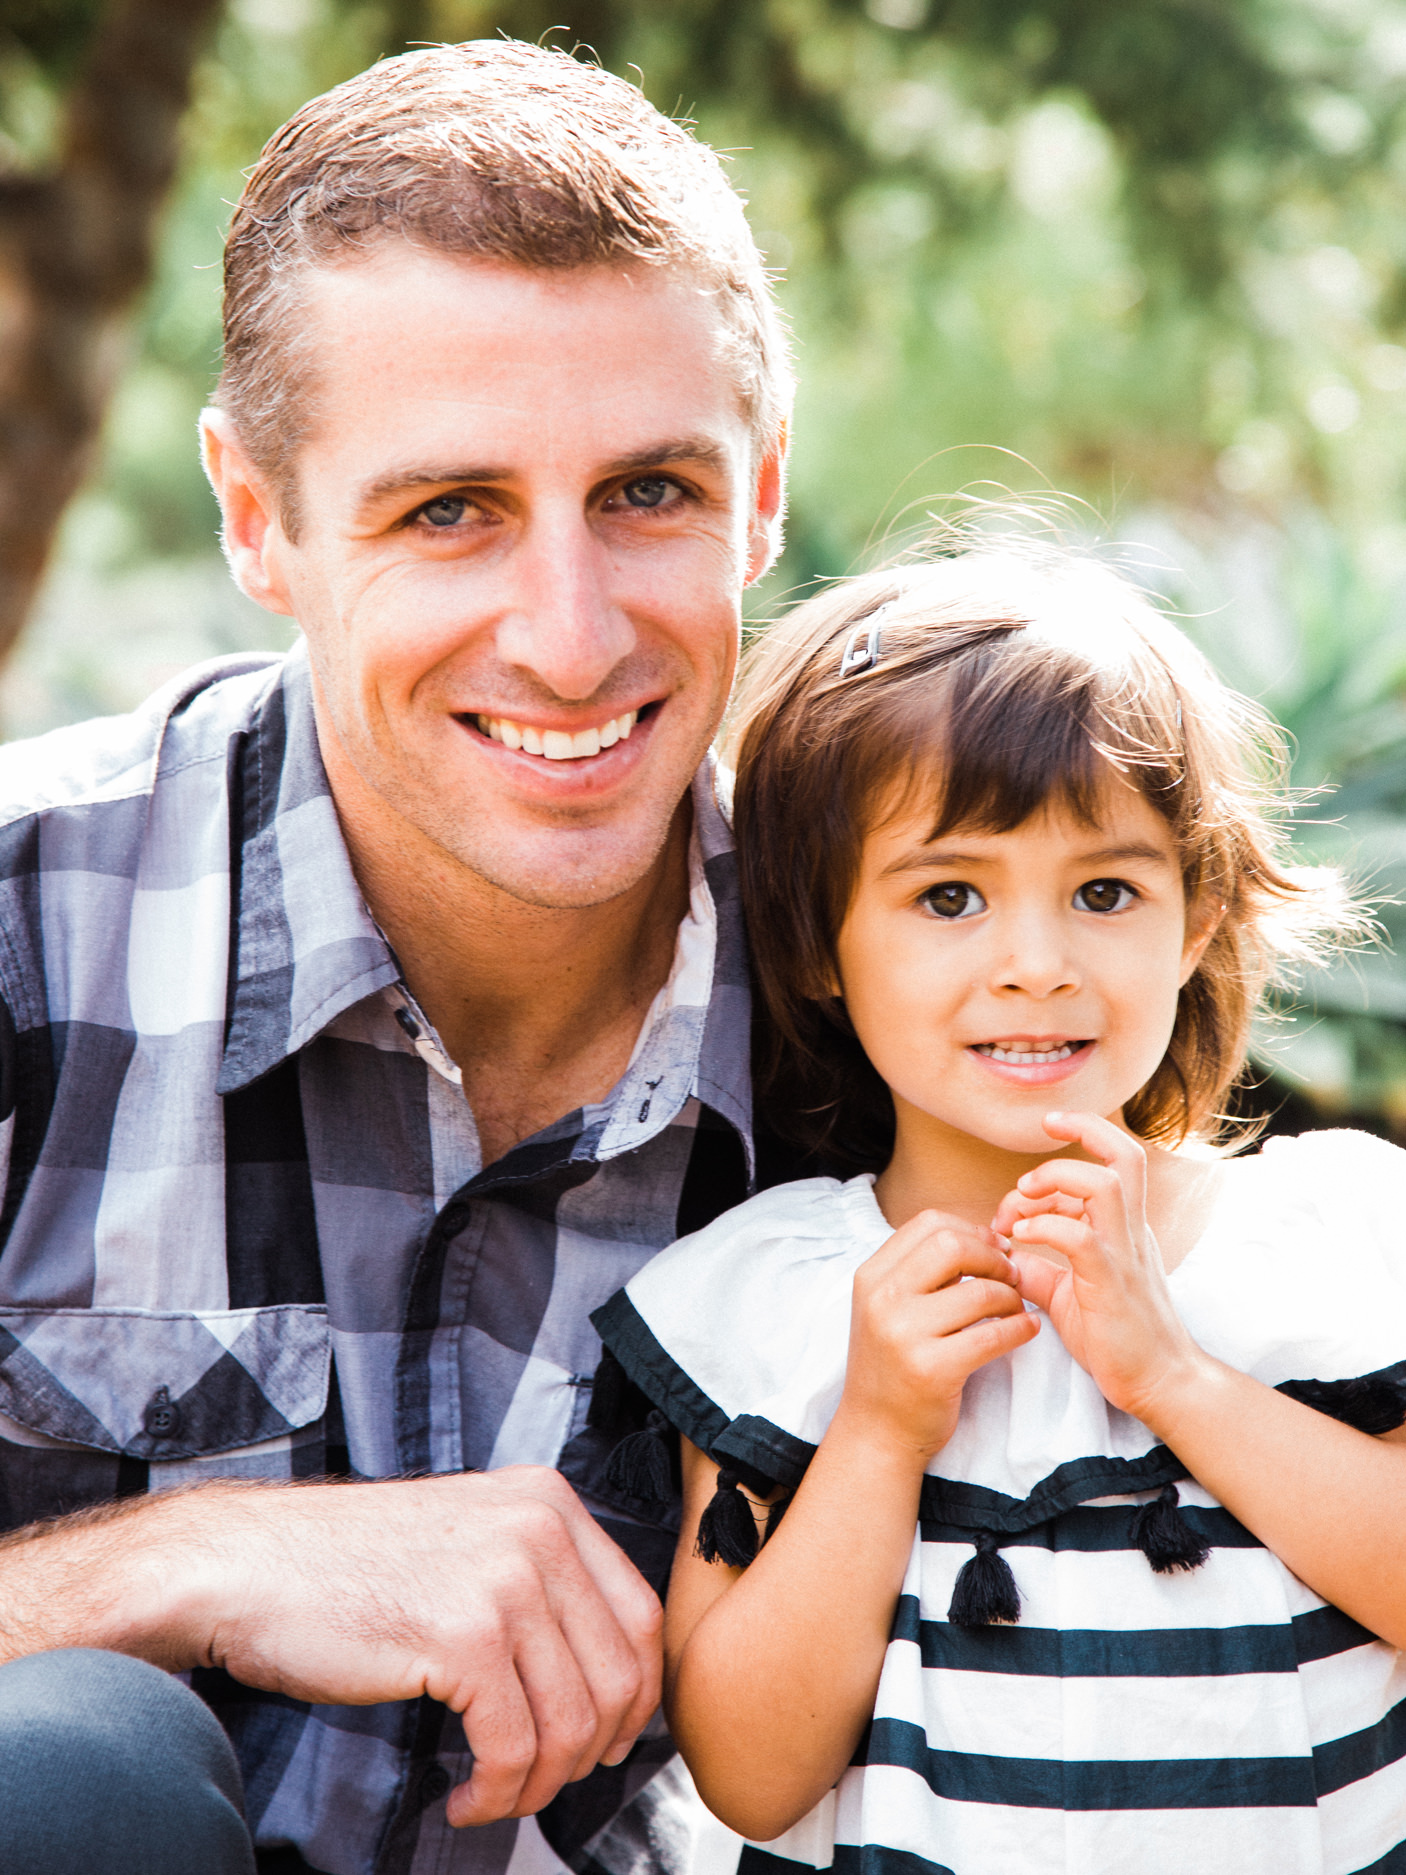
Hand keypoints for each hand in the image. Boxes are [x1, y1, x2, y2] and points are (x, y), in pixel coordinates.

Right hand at [177, 1467, 660, 1825]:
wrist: (245, 1565)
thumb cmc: (346, 1567)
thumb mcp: (470, 1542)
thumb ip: (540, 1581)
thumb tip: (606, 1674)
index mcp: (549, 1500)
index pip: (641, 1615)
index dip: (633, 1697)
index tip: (601, 1739)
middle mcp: (540, 1527)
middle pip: (621, 1674)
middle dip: (589, 1751)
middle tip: (541, 1779)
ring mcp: (505, 1577)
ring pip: (574, 1722)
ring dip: (537, 1784)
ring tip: (493, 1792)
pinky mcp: (463, 1635)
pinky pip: (516, 1747)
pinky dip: (497, 1793)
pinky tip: (463, 1795)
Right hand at [835, 1209, 1037, 1462]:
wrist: (876, 1432)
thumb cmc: (893, 1364)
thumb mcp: (888, 1307)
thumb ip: (921, 1270)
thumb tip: (982, 1237)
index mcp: (871, 1276)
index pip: (930, 1223)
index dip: (972, 1229)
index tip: (994, 1249)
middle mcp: (882, 1299)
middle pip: (953, 1245)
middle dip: (993, 1257)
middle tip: (1011, 1275)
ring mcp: (903, 1334)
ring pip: (979, 1292)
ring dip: (1011, 1297)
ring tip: (1016, 1308)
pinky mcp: (931, 1369)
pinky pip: (993, 1335)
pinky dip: (1021, 1328)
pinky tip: (1027, 1329)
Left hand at [990, 1112, 1204, 1425]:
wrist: (1160, 1383)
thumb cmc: (1117, 1340)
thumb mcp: (1068, 1294)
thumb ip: (1039, 1269)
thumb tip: (1004, 1255)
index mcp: (1124, 1228)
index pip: (1109, 1162)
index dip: (1068, 1153)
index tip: (1026, 1174)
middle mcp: (1131, 1231)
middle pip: (1124, 1154)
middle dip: (1079, 1134)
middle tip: (1024, 1178)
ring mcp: (1125, 1254)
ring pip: (1106, 1184)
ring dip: (1055, 1179)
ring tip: (1020, 1201)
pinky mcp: (1113, 1284)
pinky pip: (1082, 1237)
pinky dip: (1045, 1227)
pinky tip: (1020, 1239)